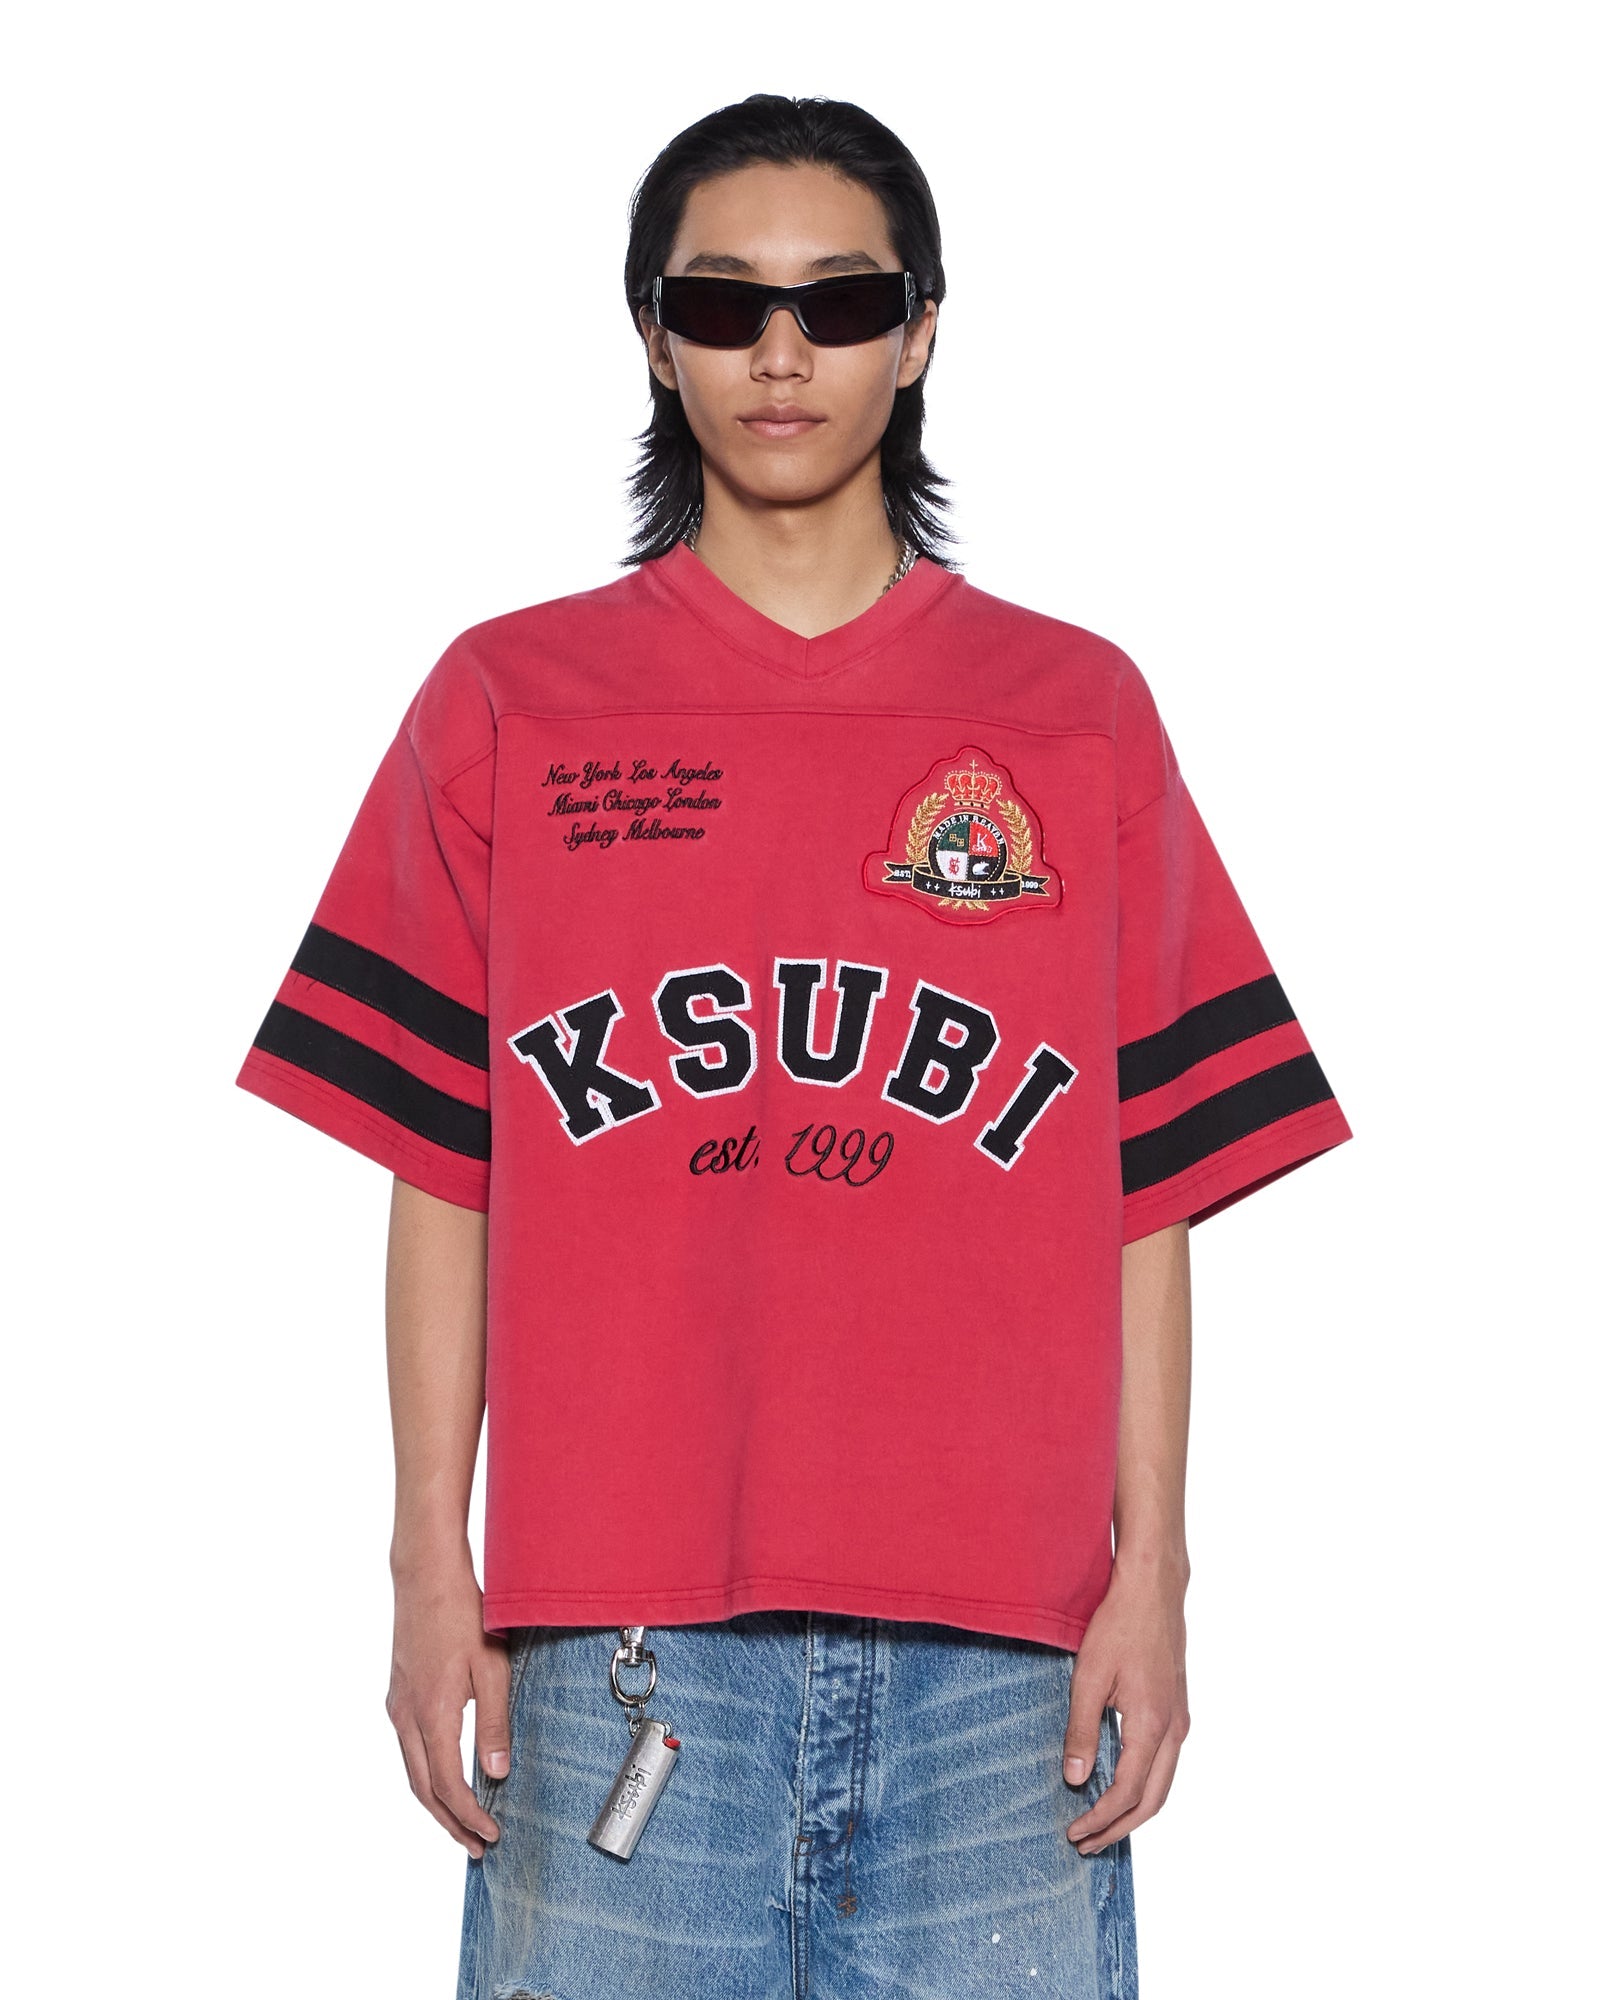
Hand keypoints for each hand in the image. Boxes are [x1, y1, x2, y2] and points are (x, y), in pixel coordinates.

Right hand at [385, 1559, 511, 1857]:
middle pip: (423, 1789)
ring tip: (462, 1822)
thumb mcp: (490, 1667)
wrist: (425, 1574)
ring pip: (412, 1770)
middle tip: (476, 1847)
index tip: (491, 1835)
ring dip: (436, 1802)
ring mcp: (397, 1705)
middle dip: (449, 1822)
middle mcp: (406, 1717)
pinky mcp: (398, 1693)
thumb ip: (494, 1722)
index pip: (447, 1785)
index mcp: (431, 1714)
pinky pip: (409, 1749)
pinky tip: (444, 1775)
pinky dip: (426, 1774)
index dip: (468, 1816)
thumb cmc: (463, 1614)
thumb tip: (495, 1774)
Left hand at [1061, 1554, 1189, 1853]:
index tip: (1074, 1832)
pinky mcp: (1177, 1710)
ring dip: (1133, 1811)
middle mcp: (1174, 1730)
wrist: (1152, 1590)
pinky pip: (1165, 1764)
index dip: (1100, 1818)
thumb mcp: (1088, 1677)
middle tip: (1086, 1844)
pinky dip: (1144, 1787)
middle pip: (1152, 1801)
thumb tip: (1075, 1779)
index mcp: (1151, 1726)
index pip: (1127, 1792)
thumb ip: (1082, 1730)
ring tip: (1101, 1825)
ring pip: (1163, 1785)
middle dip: (1118, 1828)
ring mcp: (1180, 1720)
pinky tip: (1120, 1785)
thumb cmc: (1118, 1626)